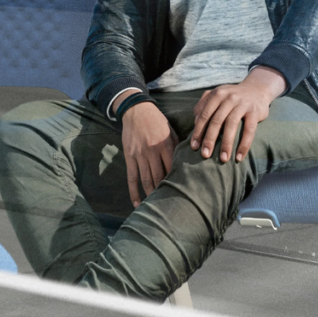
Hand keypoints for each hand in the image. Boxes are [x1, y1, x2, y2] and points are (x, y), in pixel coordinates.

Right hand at [116, 93, 177, 207]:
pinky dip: (134, 191)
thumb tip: (187, 163)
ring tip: (156, 206)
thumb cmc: (157, 121)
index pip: (172, 168)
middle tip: (171, 205)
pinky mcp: (130, 156)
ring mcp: (139, 155)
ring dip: (151, 194)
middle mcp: (152, 151)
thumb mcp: (171, 131)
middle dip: (164, 191)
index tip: (183, 194)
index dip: (177, 181)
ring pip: (146, 179)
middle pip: (159, 177)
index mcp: (165, 145)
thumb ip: (177, 147)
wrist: (136, 110)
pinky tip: (137, 203)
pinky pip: (132, 177)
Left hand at [190, 66, 286, 162]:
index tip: (194, 146)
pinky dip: (244, 144)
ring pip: (231, 125)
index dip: (198, 131)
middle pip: (216, 121)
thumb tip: (195, 123)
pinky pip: (249, 130)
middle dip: (209, 140)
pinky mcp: (255, 112)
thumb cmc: (231, 97)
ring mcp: (242, 104)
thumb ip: (203, 105)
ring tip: (223, 159)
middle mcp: (228, 98)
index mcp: (217, 95)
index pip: (204, 115)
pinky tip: (239, 157)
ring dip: (226, 144)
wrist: (257, 89)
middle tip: (205, 155)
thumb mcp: (216, 95)